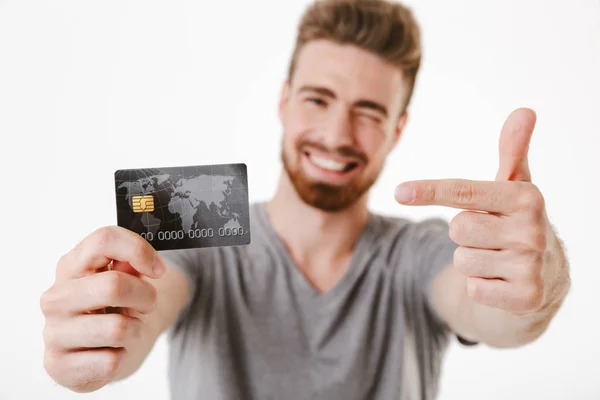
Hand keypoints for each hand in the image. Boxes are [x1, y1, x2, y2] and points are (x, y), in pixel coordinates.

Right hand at [40, 226, 165, 391]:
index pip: (104, 240)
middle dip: (145, 297)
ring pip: (117, 328)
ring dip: (135, 331)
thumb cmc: (116, 310)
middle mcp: (56, 297)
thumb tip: (139, 262)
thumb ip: (131, 266)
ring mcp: (53, 332)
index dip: (139, 251)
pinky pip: (110, 362)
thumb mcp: (127, 281)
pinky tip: (111, 353)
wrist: (105, 353)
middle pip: (114, 285)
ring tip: (127, 331)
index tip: (158, 269)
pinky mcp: (57, 366)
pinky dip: (122, 358)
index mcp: (71, 266)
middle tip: (146, 305)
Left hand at [394, 108, 567, 314]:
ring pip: (461, 260)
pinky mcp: (526, 297)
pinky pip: (473, 288)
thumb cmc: (517, 222)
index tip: (399, 192)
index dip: (429, 190)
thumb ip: (513, 151)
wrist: (548, 275)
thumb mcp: (515, 188)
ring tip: (498, 257)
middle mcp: (532, 230)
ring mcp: (531, 265)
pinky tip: (502, 280)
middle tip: (490, 235)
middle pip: (457, 229)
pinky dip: (481, 285)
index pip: (464, 192)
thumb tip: (524, 110)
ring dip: (471, 261)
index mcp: (526, 197)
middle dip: (465, 234)